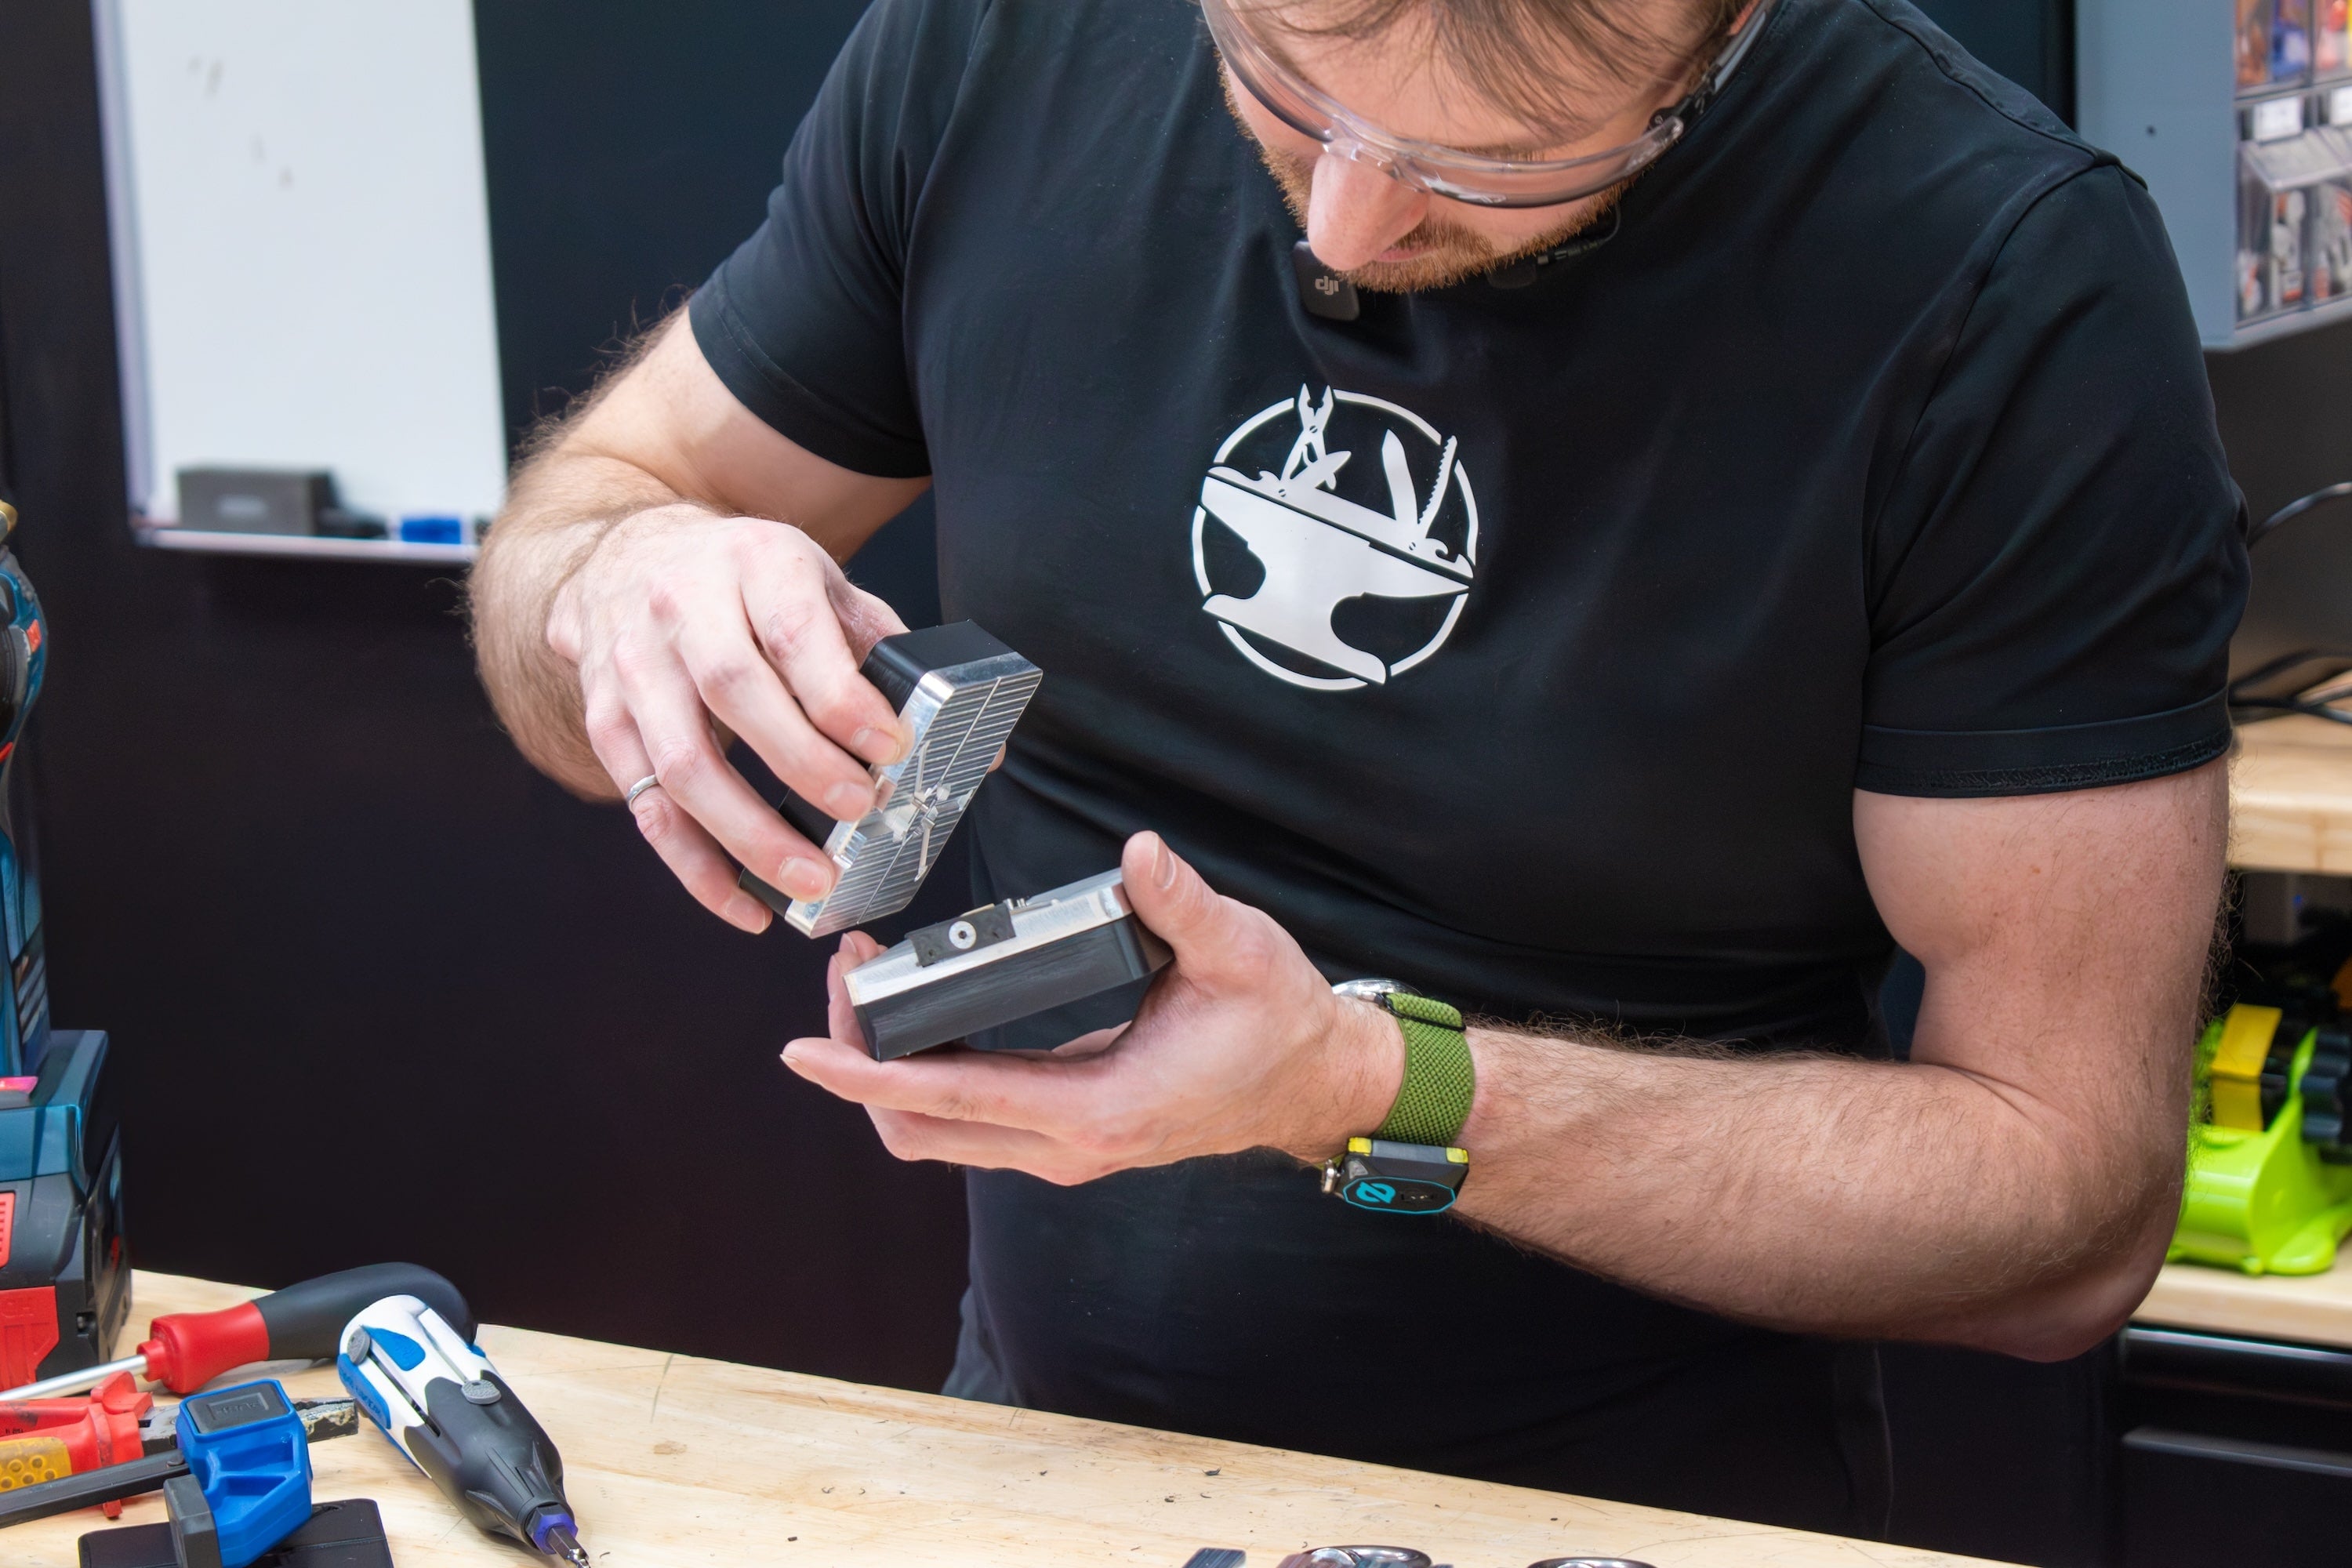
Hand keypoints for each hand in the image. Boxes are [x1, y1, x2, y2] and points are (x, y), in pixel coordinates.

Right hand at [547, 505, 909, 931]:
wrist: (630, 556)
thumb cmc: (744, 580)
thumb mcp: (818, 583)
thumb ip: (887, 653)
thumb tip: (973, 741)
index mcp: (752, 562)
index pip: (792, 631)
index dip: (840, 695)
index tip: (890, 747)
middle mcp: (681, 608)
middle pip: (733, 692)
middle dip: (802, 763)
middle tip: (859, 810)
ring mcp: (633, 666)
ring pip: (680, 761)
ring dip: (747, 833)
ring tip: (810, 879)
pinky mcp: (605, 721)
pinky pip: (646, 805)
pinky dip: (694, 864)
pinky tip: (742, 902)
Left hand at [781, 832, 1404, 1182]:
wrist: (1313, 1083)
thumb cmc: (1278, 1023)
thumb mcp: (1241, 952)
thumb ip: (1183, 905)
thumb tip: (1139, 854)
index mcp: (1097, 1108)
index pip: (951, 1098)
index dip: (868, 1071)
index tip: (806, 1046)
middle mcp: (1066, 1144)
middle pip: (920, 1130)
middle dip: (860, 1062)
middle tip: (844, 978)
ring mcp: (1062, 1146)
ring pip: (936, 1133)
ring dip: (886, 1071)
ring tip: (866, 987)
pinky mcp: (1064, 1130)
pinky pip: (967, 1120)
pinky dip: (923, 1076)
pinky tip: (913, 1013)